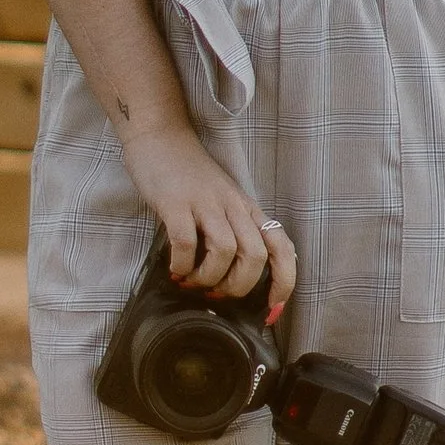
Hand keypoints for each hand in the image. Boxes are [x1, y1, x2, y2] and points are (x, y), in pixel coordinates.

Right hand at [124, 127, 297, 324]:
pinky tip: (175, 269)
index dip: (284, 281)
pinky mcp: (176, 202)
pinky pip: (186, 242)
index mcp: (247, 209)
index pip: (281, 246)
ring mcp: (205, 203)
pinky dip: (182, 264)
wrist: (160, 136)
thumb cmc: (190, 175)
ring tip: (193, 282)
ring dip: (209, 278)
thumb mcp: (223, 200)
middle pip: (255, 256)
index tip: (273, 307)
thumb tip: (233, 277)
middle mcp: (233, 206)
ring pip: (226, 251)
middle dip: (239, 286)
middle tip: (217, 294)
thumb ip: (232, 229)